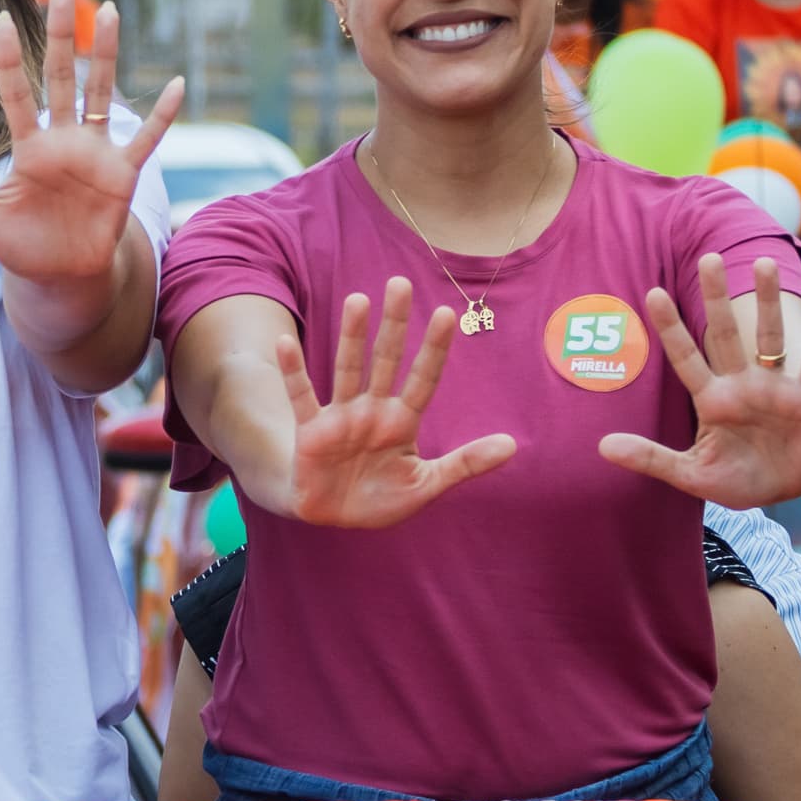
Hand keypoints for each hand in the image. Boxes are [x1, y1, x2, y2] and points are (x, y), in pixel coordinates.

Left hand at [0, 0, 181, 291]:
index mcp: (27, 147)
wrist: (60, 277)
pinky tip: (176, 84)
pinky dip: (162, 115)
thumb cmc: (20, 244)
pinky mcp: (122, 174)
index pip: (16, 92)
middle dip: (60, 36)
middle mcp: (62, 139)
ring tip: (110, 10)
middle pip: (60, 76)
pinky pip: (146, 139)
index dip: (8, 58)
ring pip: (102, 93)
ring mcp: (95, 153)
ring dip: (107, 54)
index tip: (0, 18)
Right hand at [273, 278, 517, 527]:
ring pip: (348, 368)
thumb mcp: (428, 484)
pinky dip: (293, 370)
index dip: (434, 348)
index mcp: (402, 422)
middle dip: (394, 324)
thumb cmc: (381, 498)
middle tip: (400, 283)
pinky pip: (301, 396)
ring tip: (358, 300)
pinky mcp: (311, 431)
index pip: (423, 378)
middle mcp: (372, 410)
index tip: (446, 313)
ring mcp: (341, 417)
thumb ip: (466, 463)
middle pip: (386, 359)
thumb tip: (513, 445)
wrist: (333, 517)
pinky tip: (286, 342)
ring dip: (352, 335)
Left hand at [600, 255, 800, 507]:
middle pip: (724, 334)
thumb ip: (650, 458)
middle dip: (716, 298)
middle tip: (708, 257)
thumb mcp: (690, 474)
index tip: (653, 292)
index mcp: (710, 399)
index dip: (671, 326)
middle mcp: (740, 385)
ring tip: (765, 263)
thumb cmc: (734, 480)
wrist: (781, 492)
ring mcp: (773, 389)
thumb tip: (601, 447)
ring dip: (769, 303)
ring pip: (769, 339)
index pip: (684, 356)